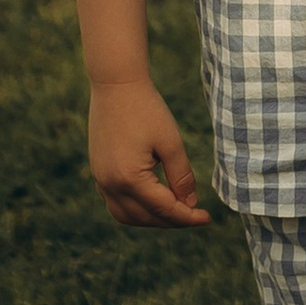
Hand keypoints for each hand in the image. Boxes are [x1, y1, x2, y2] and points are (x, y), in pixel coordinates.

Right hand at [89, 75, 211, 228]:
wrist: (116, 84)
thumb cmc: (147, 109)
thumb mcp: (171, 142)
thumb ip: (181, 176)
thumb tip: (189, 205)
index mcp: (129, 178)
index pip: (163, 209)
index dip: (188, 217)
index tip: (207, 218)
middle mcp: (110, 184)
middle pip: (145, 218)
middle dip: (171, 220)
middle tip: (195, 214)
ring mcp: (100, 179)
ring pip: (127, 216)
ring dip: (152, 219)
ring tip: (175, 211)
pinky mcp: (98, 172)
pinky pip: (115, 203)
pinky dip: (135, 209)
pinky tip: (153, 201)